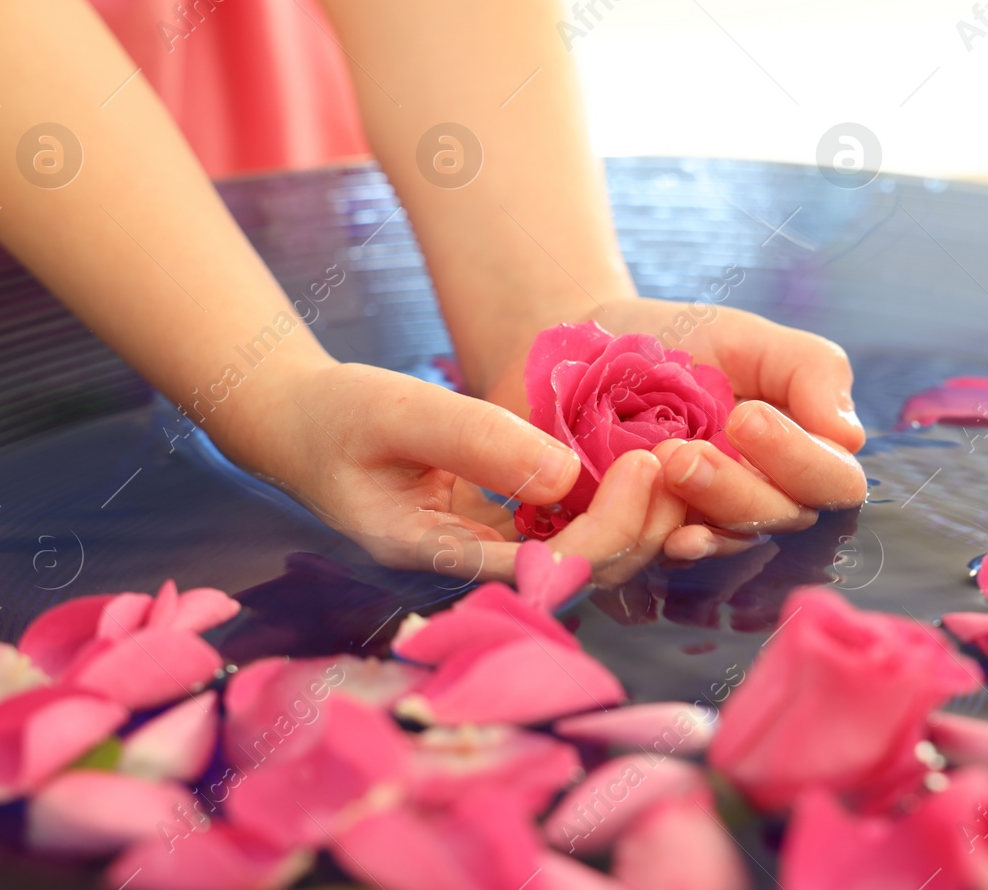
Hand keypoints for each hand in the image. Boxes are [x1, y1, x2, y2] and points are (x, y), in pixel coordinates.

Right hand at [219, 360, 689, 585]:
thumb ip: (474, 440)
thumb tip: (565, 474)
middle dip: (641, 525)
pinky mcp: (509, 528)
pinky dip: (615, 499)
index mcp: (440, 557)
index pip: (544, 572)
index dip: (607, 528)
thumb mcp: (398, 411)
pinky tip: (645, 457)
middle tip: (680, 457)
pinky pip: (575, 528)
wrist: (306, 427)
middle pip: (581, 576)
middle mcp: (475, 570)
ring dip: (639, 517)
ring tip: (677, 456)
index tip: (644, 464)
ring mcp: (494, 553)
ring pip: (589, 559)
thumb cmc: (339, 416)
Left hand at [482, 298, 868, 558]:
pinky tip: (666, 532)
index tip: (750, 416)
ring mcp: (709, 521)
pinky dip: (672, 547)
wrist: (583, 345)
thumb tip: (850, 435)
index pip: (833, 482)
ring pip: (734, 541)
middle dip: (742, 488)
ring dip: (707, 509)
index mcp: (796, 453)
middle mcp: (762, 495)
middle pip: (784, 518)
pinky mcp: (652, 538)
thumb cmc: (676, 342)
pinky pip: (674, 564)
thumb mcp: (747, 338)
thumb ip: (810, 370)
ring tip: (667, 462)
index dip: (801, 461)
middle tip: (689, 450)